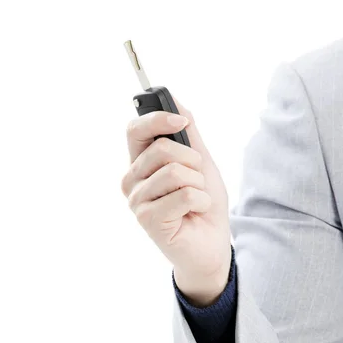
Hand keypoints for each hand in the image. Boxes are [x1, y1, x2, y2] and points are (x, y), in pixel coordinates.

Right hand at [121, 98, 231, 291]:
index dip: (158, 119)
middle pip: (161, 149)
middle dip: (192, 162)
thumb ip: (188, 133)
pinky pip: (184, 195)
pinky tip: (195, 214)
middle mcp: (132, 180)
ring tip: (195, 201)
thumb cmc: (203, 205)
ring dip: (198, 185)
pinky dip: (201, 202)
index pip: (135, 130)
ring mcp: (136, 201)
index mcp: (140, 163)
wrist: (211, 245)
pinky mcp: (147, 219)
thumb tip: (174, 97)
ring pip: (175, 172)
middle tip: (197, 181)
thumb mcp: (200, 162)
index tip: (181, 122)